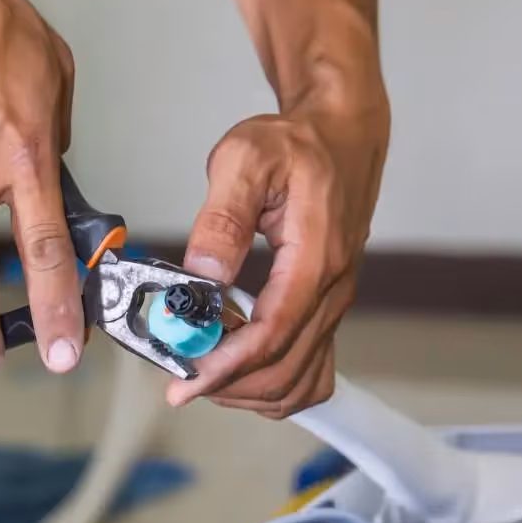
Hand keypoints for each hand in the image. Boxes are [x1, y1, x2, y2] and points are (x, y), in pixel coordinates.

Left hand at [166, 90, 388, 417]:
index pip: (272, 334)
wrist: (342, 134)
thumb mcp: (247, 159)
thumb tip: (204, 274)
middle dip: (228, 383)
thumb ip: (224, 217)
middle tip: (179, 371)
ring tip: (203, 367)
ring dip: (248, 388)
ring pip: (299, 379)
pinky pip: (309, 368)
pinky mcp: (327, 306)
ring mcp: (334, 302)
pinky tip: (237, 365)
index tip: (184, 383)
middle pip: (285, 369)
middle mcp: (333, 290)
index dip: (226, 367)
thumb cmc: (297, 144)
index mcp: (316, 257)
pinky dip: (272, 381)